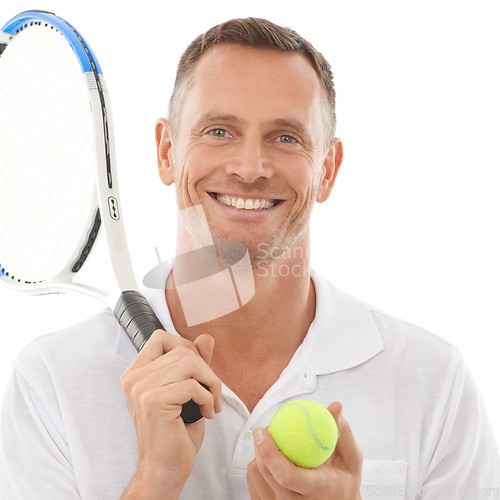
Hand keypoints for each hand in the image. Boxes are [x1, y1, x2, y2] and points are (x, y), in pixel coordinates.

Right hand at [120, 330, 221, 494]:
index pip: (161, 338)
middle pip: (182, 350)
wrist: (164, 468)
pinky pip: (193, 385)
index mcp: (136, 373)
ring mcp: (141, 389)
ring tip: (211, 402)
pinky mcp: (153, 401)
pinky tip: (206, 412)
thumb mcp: (187, 391)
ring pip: (189, 363)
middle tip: (211, 391)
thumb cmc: (175, 431)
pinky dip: (208, 398)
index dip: (186, 347)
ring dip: (210, 382)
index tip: (198, 370)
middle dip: (206, 369)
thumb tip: (206, 338)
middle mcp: (134, 378)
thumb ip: (195, 363)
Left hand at [246, 402, 362, 498]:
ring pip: (256, 479)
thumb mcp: (352, 457)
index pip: (287, 475)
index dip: (269, 452)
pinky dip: (256, 470)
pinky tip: (267, 460)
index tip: (263, 432)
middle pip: (266, 474)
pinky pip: (254, 486)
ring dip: (257, 457)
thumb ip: (342, 431)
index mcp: (318, 490)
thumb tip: (335, 406)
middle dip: (259, 447)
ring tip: (268, 445)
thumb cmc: (346, 480)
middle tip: (264, 430)